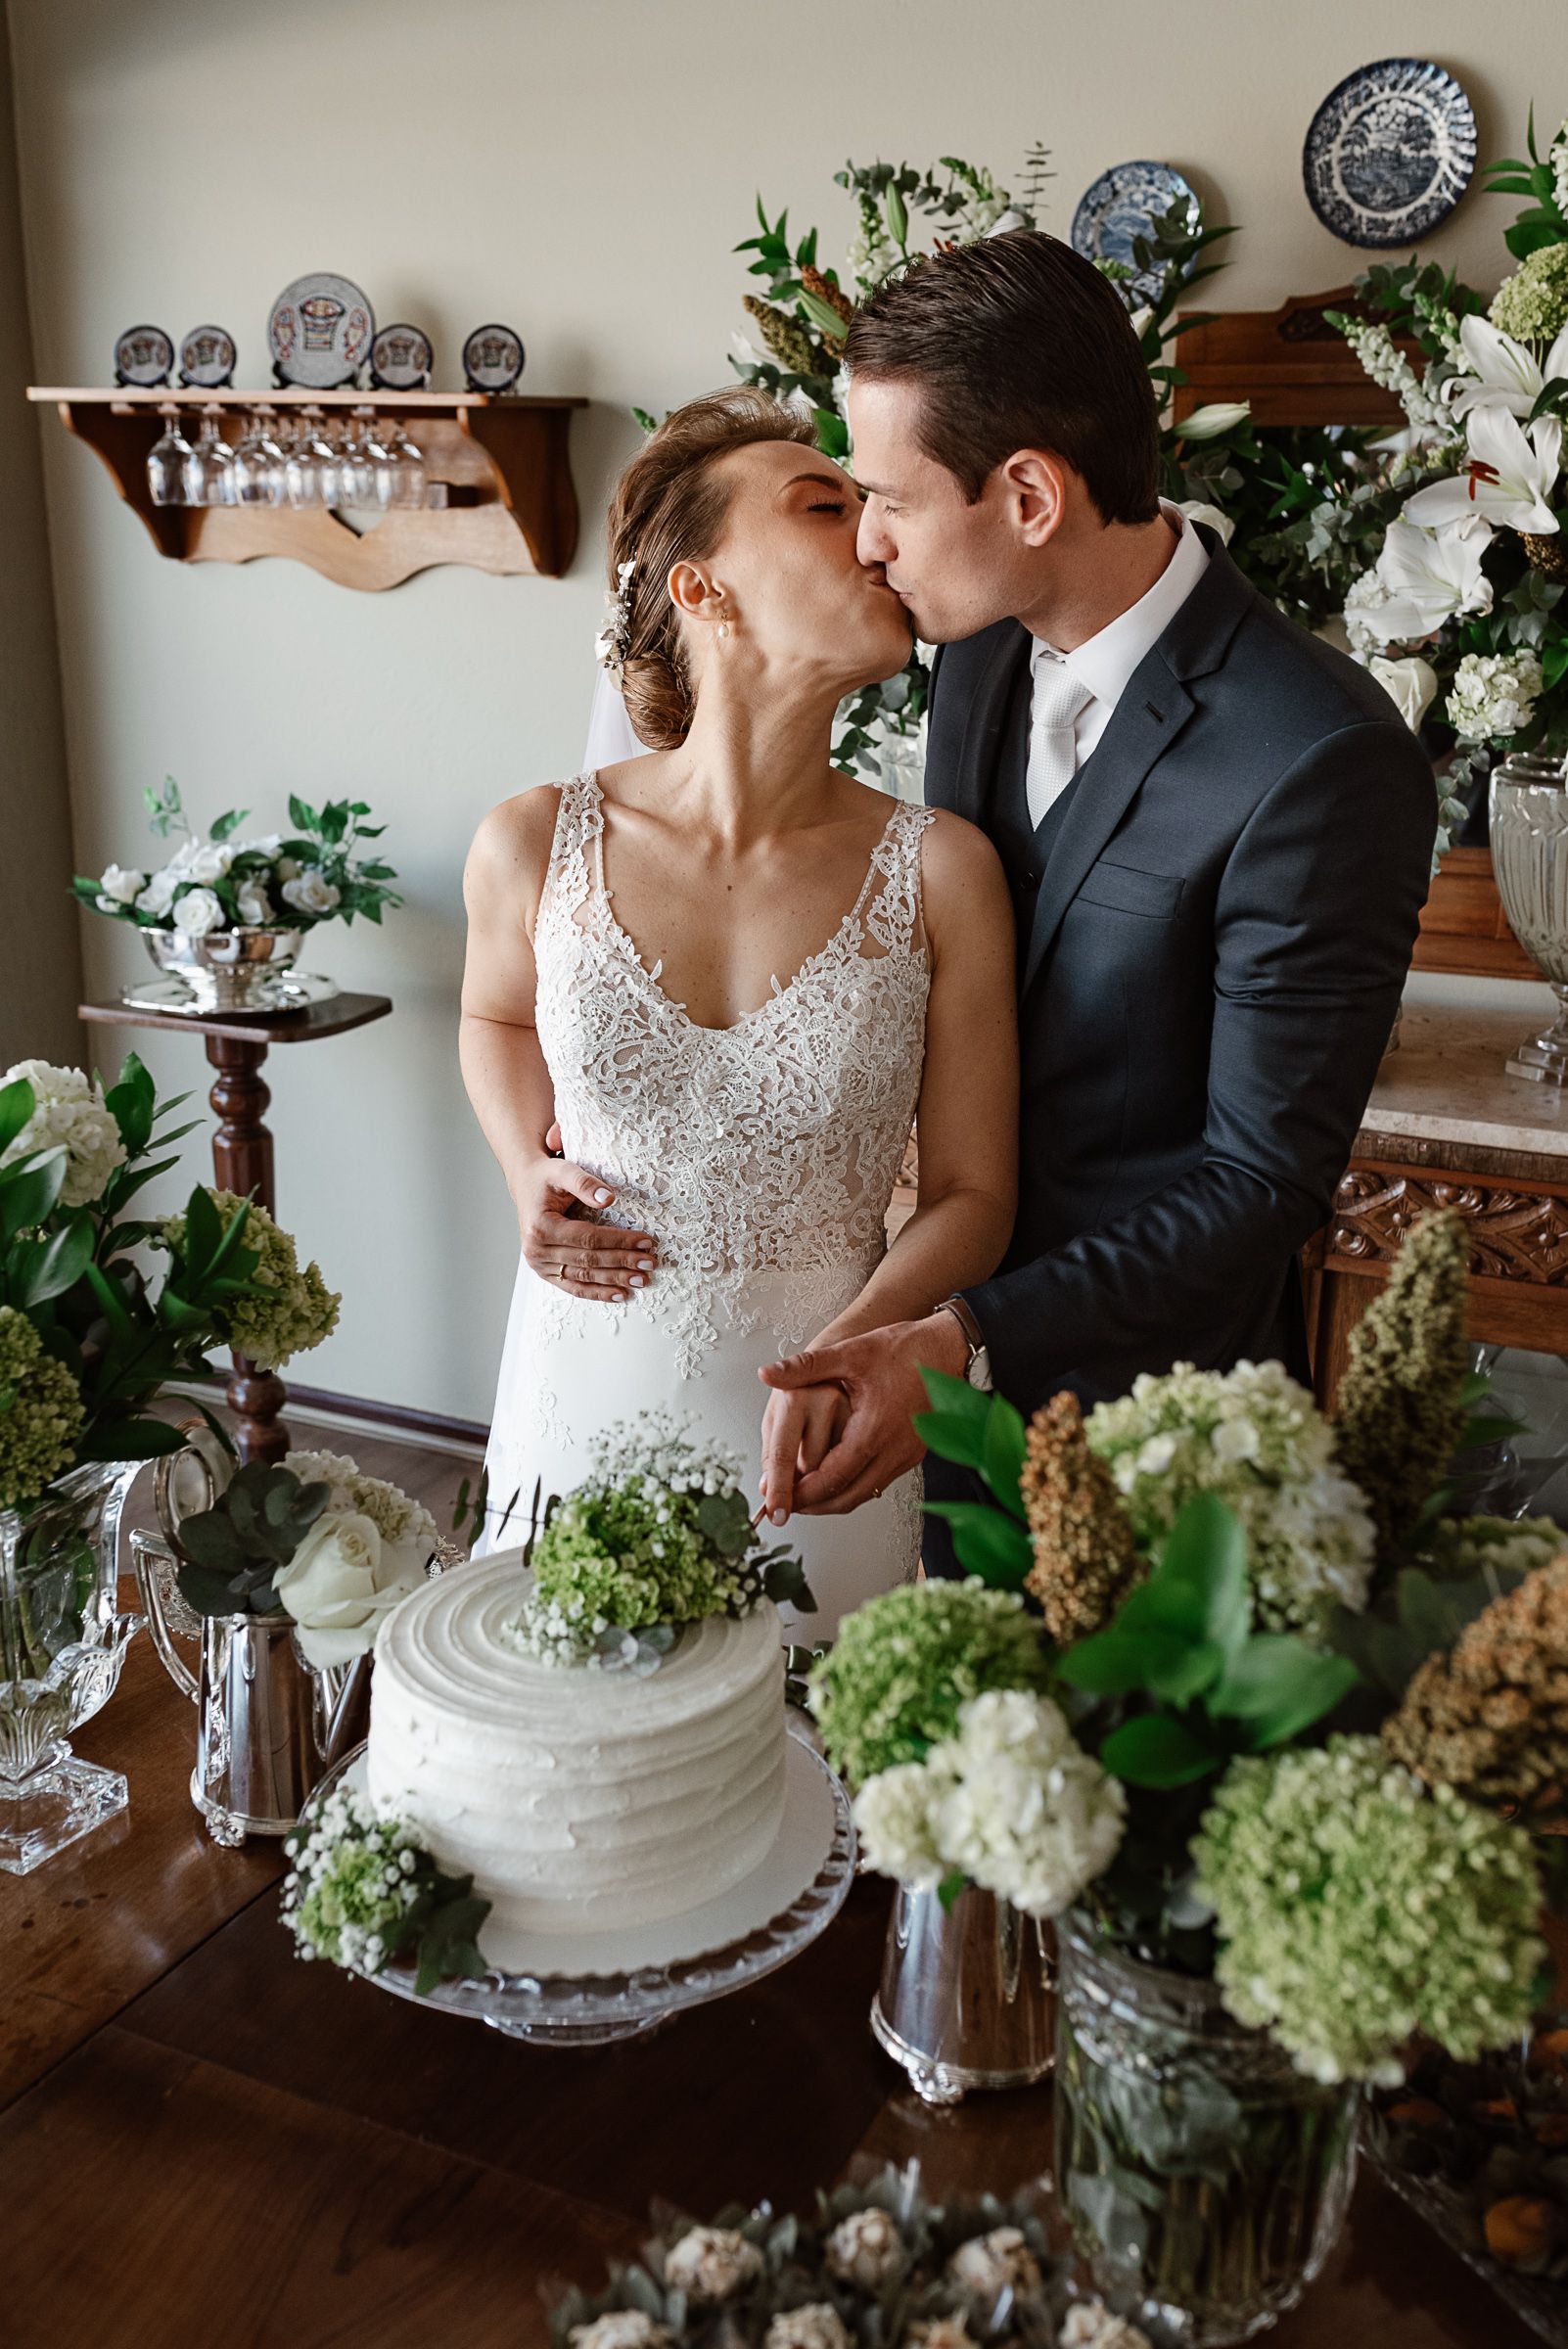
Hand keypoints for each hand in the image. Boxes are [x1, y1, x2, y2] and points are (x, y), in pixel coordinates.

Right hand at [515, 1132, 657, 1303]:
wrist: (526, 1185)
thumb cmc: (546, 1178)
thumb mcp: (562, 1170)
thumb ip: (584, 1183)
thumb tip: (608, 1199)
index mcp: (541, 1227)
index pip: (588, 1238)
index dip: (618, 1241)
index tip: (646, 1241)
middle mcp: (537, 1250)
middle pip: (588, 1261)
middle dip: (622, 1262)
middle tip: (650, 1263)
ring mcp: (539, 1265)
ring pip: (583, 1278)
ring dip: (614, 1281)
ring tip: (641, 1280)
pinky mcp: (545, 1273)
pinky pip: (574, 1286)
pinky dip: (597, 1293)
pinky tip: (620, 1295)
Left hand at [757, 1311, 968, 1515]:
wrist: (948, 1348)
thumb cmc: (904, 1349)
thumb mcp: (851, 1352)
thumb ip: (807, 1367)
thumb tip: (767, 1374)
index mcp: (874, 1431)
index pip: (832, 1478)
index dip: (803, 1493)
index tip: (780, 1498)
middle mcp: (893, 1451)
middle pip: (848, 1497)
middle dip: (815, 1505)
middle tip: (788, 1503)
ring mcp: (907, 1456)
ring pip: (865, 1494)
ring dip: (834, 1498)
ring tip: (805, 1493)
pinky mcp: (913, 1454)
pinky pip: (879, 1481)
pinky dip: (854, 1485)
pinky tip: (835, 1474)